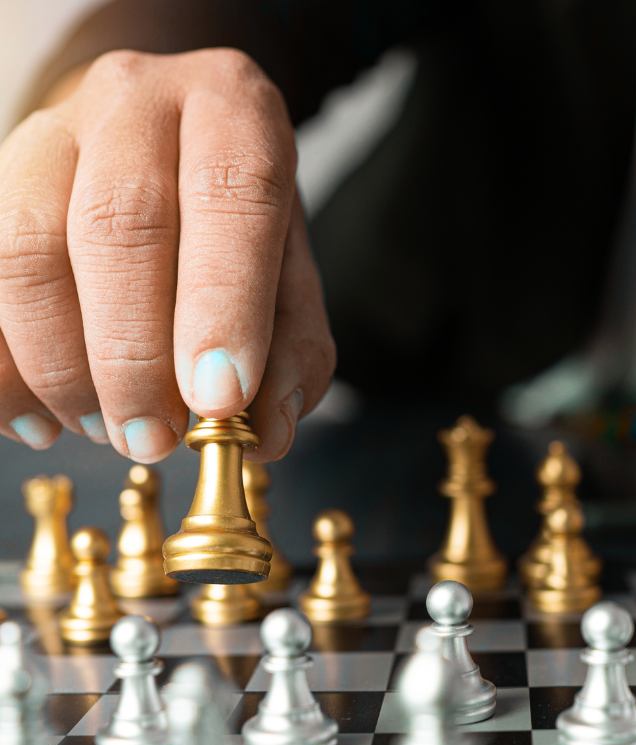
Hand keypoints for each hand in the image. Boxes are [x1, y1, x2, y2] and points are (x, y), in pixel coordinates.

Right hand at [0, 49, 334, 462]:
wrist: (162, 144)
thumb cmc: (237, 219)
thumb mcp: (291, 270)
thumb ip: (293, 347)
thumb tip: (266, 434)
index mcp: (233, 109)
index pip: (232, 197)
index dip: (223, 305)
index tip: (220, 398)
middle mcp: (137, 102)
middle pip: (119, 224)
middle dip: (133, 354)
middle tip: (153, 437)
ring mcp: (51, 132)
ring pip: (26, 248)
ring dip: (60, 364)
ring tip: (104, 429)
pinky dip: (1, 365)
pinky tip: (38, 418)